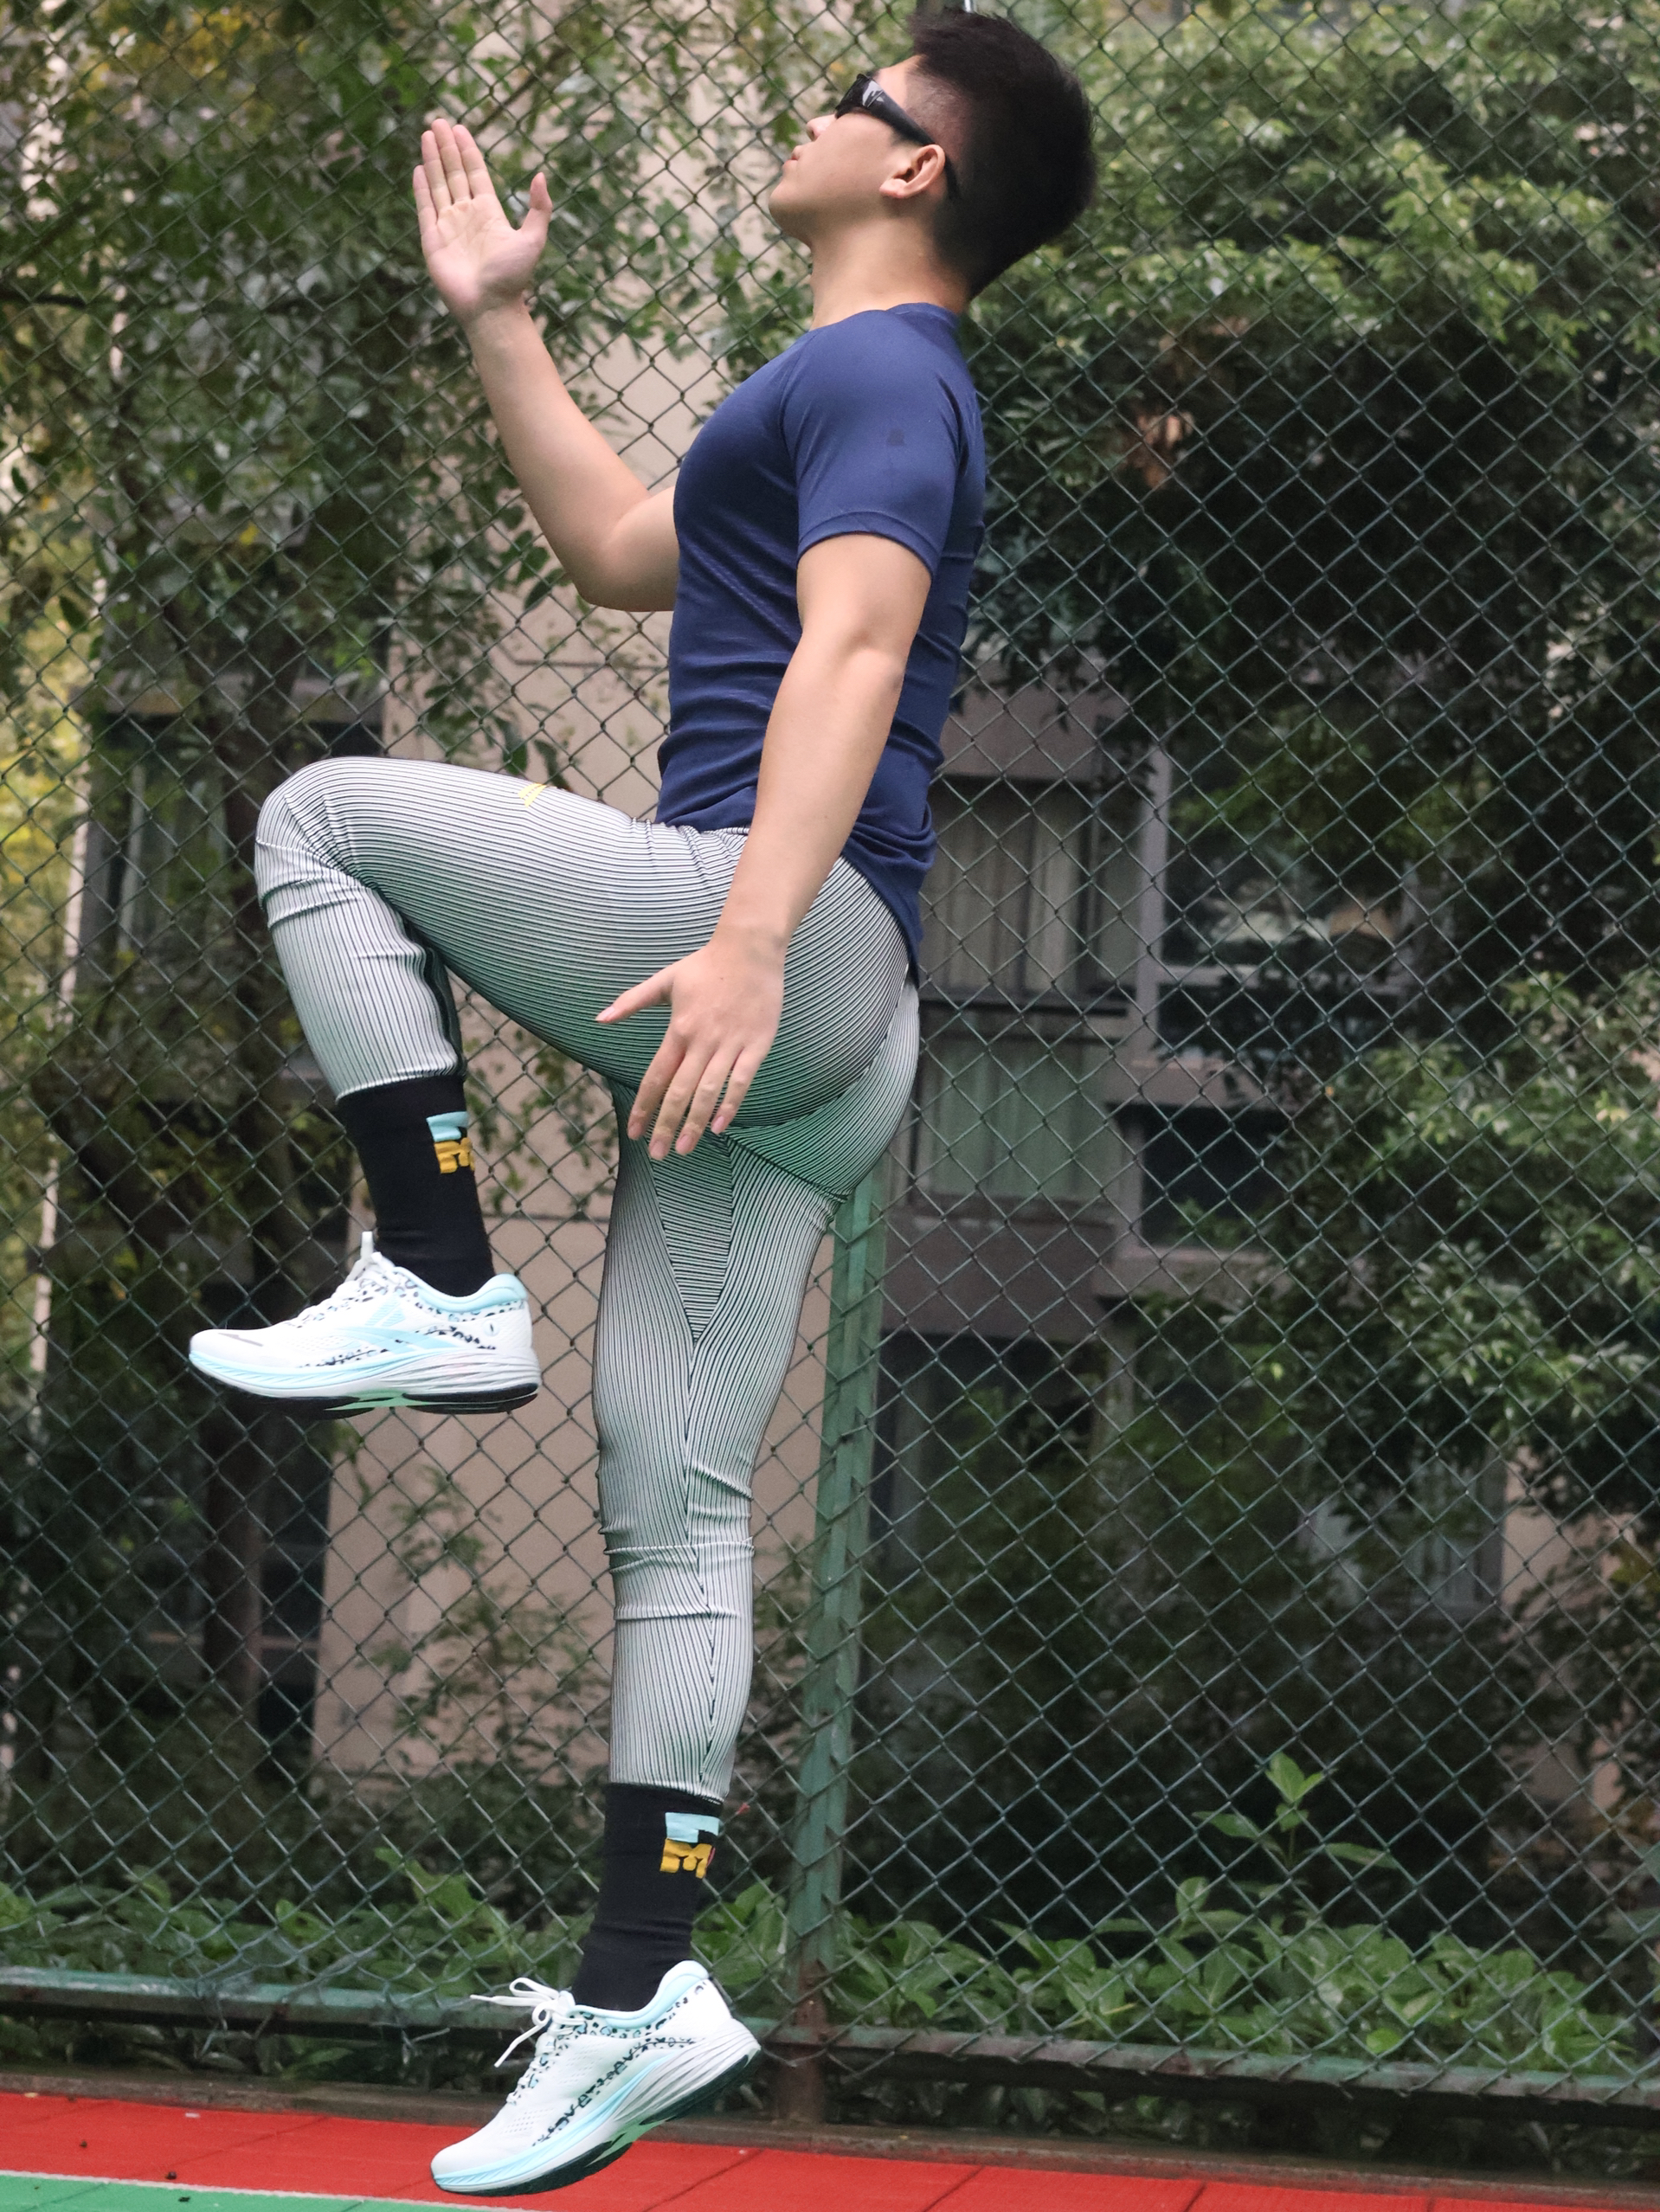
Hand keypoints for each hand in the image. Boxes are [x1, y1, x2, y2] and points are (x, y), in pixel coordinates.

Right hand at [414, 117, 550, 326]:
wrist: (491, 308)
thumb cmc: (513, 278)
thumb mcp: (534, 239)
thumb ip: (539, 208)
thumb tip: (540, 175)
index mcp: (489, 212)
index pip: (475, 173)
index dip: (468, 150)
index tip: (460, 128)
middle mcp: (467, 215)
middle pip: (454, 173)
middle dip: (446, 147)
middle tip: (437, 121)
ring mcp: (449, 227)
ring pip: (438, 185)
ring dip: (432, 160)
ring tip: (426, 134)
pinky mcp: (433, 240)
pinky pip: (425, 208)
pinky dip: (421, 188)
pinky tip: (418, 169)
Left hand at [597, 929, 785, 1157]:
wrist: (750, 948)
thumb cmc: (706, 965)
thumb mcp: (665, 980)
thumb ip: (632, 1001)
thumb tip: (600, 1018)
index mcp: (678, 1029)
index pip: (656, 1076)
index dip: (644, 1106)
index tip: (635, 1131)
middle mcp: (702, 1040)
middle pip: (679, 1091)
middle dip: (666, 1125)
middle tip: (658, 1153)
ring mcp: (730, 1043)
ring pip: (708, 1091)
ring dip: (693, 1123)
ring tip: (683, 1148)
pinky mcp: (756, 1044)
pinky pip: (741, 1080)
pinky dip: (730, 1104)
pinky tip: (719, 1127)